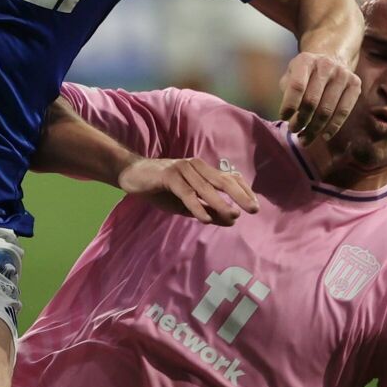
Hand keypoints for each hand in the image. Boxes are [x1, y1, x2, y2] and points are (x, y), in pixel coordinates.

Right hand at [118, 156, 258, 225]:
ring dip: (220, 202)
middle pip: (222, 180)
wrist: (132, 175)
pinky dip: (196, 206)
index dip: (243, 191)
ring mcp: (182, 169)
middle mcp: (196, 166)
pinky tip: (205, 219)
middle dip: (240, 195)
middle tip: (254, 209)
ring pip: (205, 187)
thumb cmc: (160, 189)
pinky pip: (185, 193)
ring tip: (233, 215)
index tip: (255, 206)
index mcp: (202, 170)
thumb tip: (231, 220)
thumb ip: (207, 209)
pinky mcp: (168, 175)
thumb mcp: (186, 203)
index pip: (228, 178)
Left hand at [278, 51, 360, 143]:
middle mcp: (325, 65)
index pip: (296, 86)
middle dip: (300, 121)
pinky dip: (333, 127)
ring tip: (305, 139)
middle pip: (311, 101)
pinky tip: (324, 136)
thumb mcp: (291, 75)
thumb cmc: (305, 75)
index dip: (289, 106)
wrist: (332, 59)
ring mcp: (342, 74)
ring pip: (327, 110)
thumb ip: (287, 92)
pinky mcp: (355, 84)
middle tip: (294, 131)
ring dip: (314, 129)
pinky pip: (344, 111)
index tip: (283, 119)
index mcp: (305, 61)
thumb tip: (289, 118)